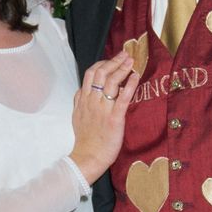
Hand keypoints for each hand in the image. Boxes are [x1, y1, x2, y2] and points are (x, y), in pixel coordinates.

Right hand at [69, 50, 138, 184]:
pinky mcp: (114, 118)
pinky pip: (122, 98)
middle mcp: (92, 101)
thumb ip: (78, 101)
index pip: (91, 74)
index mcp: (83, 100)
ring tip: (131, 61)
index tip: (112, 59)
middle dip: (114, 61)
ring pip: (111, 82)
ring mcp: (102, 109)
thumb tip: (82, 90)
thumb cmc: (85, 139)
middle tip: (125, 54)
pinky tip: (136, 76)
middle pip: (101, 73)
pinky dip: (130, 85)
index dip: (102, 63)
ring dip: (122, 69)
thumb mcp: (76, 117)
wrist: (88, 157)